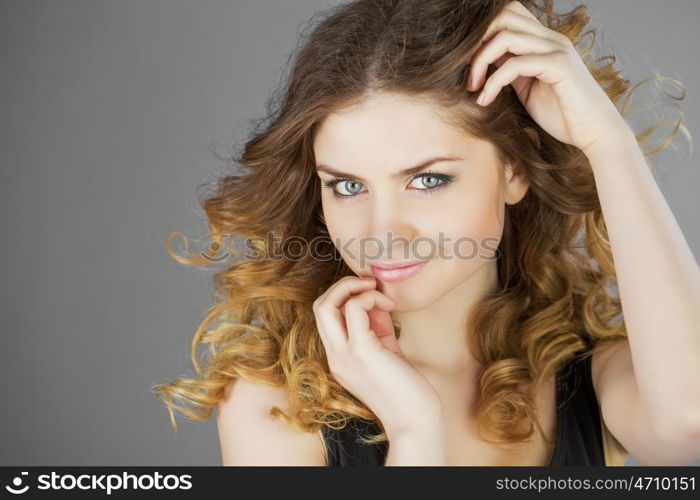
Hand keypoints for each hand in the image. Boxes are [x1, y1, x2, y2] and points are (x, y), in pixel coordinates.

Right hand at [313, 276, 441, 436]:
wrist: (415, 420)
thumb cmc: (406, 388)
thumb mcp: (387, 349)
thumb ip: (377, 324)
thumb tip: (375, 298)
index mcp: (339, 357)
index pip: (325, 317)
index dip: (344, 297)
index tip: (372, 295)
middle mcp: (335, 356)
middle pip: (318, 307)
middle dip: (342, 286)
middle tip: (369, 284)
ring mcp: (344, 355)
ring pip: (326, 305)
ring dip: (354, 288)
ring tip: (379, 292)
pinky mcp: (361, 352)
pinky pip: (354, 309)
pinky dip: (370, 297)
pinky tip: (389, 305)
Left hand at [465, 1, 632, 157]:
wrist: (595, 134)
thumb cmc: (562, 115)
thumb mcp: (527, 88)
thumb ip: (510, 70)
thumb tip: (482, 63)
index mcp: (543, 40)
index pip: (508, 15)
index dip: (481, 33)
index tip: (466, 63)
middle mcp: (550, 38)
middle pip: (503, 15)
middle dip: (476, 42)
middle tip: (466, 71)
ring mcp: (556, 50)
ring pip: (505, 37)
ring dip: (479, 62)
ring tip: (473, 87)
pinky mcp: (559, 66)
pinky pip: (515, 64)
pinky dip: (493, 82)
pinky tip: (486, 100)